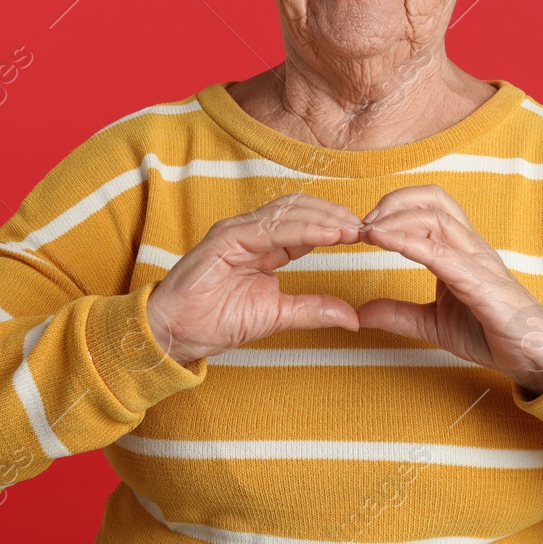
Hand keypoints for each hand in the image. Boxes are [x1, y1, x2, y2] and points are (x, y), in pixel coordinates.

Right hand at [146, 193, 364, 366]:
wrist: (176, 333)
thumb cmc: (217, 322)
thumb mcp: (278, 316)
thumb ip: (314, 310)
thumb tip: (354, 318)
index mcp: (264, 245)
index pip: (306, 225)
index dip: (336, 227)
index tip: (366, 236)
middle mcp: (251, 231)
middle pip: (300, 209)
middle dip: (334, 216)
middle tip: (366, 228)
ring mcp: (237, 230)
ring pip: (288, 213)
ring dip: (324, 219)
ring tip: (352, 229)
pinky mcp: (225, 238)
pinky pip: (270, 228)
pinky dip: (303, 230)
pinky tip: (328, 236)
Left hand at [353, 185, 542, 394]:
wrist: (533, 356)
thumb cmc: (491, 333)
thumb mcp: (433, 325)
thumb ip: (399, 315)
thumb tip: (360, 314)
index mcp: (460, 249)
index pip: (429, 206)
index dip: (394, 207)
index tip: (364, 227)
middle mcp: (470, 246)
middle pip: (431, 200)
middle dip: (391, 203)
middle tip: (361, 224)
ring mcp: (477, 261)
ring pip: (435, 218)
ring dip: (395, 219)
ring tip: (367, 231)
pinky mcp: (479, 282)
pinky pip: (440, 253)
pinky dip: (407, 242)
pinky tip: (383, 242)